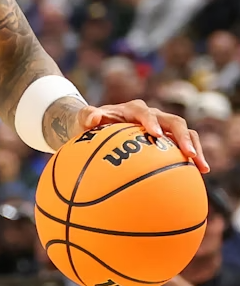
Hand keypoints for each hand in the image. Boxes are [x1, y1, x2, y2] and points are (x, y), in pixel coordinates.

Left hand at [79, 100, 208, 172]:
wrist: (97, 128)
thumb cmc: (90, 124)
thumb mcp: (83, 119)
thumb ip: (87, 115)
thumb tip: (93, 118)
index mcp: (134, 110)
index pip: (145, 112)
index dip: (151, 122)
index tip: (156, 135)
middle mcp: (153, 116)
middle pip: (174, 121)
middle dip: (183, 136)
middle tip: (189, 154)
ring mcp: (163, 128)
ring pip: (186, 133)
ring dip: (195, 148)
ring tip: (202, 167)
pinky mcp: (168, 140)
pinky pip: (184, 148)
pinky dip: (192, 159)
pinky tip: (199, 175)